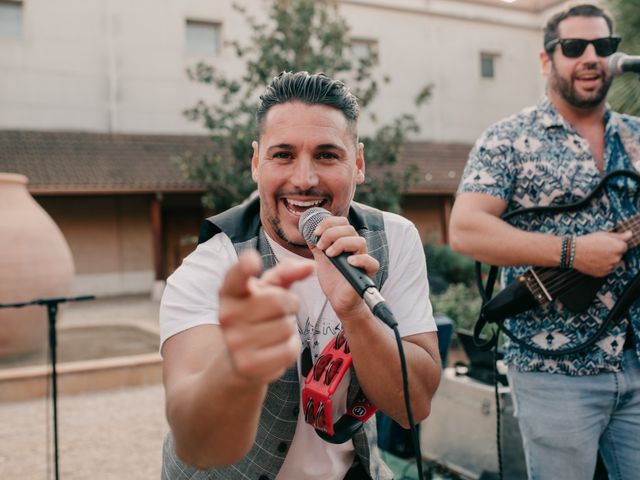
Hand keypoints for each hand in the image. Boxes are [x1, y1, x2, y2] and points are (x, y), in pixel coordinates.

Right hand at [218, 250, 313, 383]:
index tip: (252, 260)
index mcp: (230, 292)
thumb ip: (286, 273)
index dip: (244, 267)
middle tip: (279, 312)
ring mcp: (235, 342)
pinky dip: (290, 348)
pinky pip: (288, 350)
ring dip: (289, 328)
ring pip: (287, 327)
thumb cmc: (258, 316)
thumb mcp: (268, 290)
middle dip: (290, 304)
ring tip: (274, 331)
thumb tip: (310, 266)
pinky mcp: (248, 365)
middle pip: (279, 301)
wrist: (239, 360)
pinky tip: (276, 348)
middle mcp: (227, 315)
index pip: (235, 276)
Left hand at [310, 216, 379, 320]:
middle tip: (321, 246)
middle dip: (331, 234)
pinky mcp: (366, 273)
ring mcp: (362, 260)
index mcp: (345, 241)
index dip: (329, 223)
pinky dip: (360, 259)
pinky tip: (348, 262)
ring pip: (360, 241)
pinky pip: (371, 262)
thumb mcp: (320, 258)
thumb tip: (306, 230)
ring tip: (330, 254)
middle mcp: (355, 248)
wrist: (338, 299)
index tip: (316, 232)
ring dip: (342, 244)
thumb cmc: (332, 278)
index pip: (342, 222)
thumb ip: (316, 244)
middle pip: (349, 229)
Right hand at [572, 230, 631, 276]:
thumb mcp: (603, 234)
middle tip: (600, 249)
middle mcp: (615, 258)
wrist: (573, 252)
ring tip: (596, 255)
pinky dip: (602, 266)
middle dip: (612, 252)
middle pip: (618, 255)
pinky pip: (606, 269)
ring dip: (607, 260)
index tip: (608, 244)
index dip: (615, 244)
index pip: (624, 247)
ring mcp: (609, 267)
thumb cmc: (586, 242)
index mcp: (618, 248)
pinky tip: (594, 260)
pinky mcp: (602, 273)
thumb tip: (629, 235)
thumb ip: (619, 236)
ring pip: (612, 263)